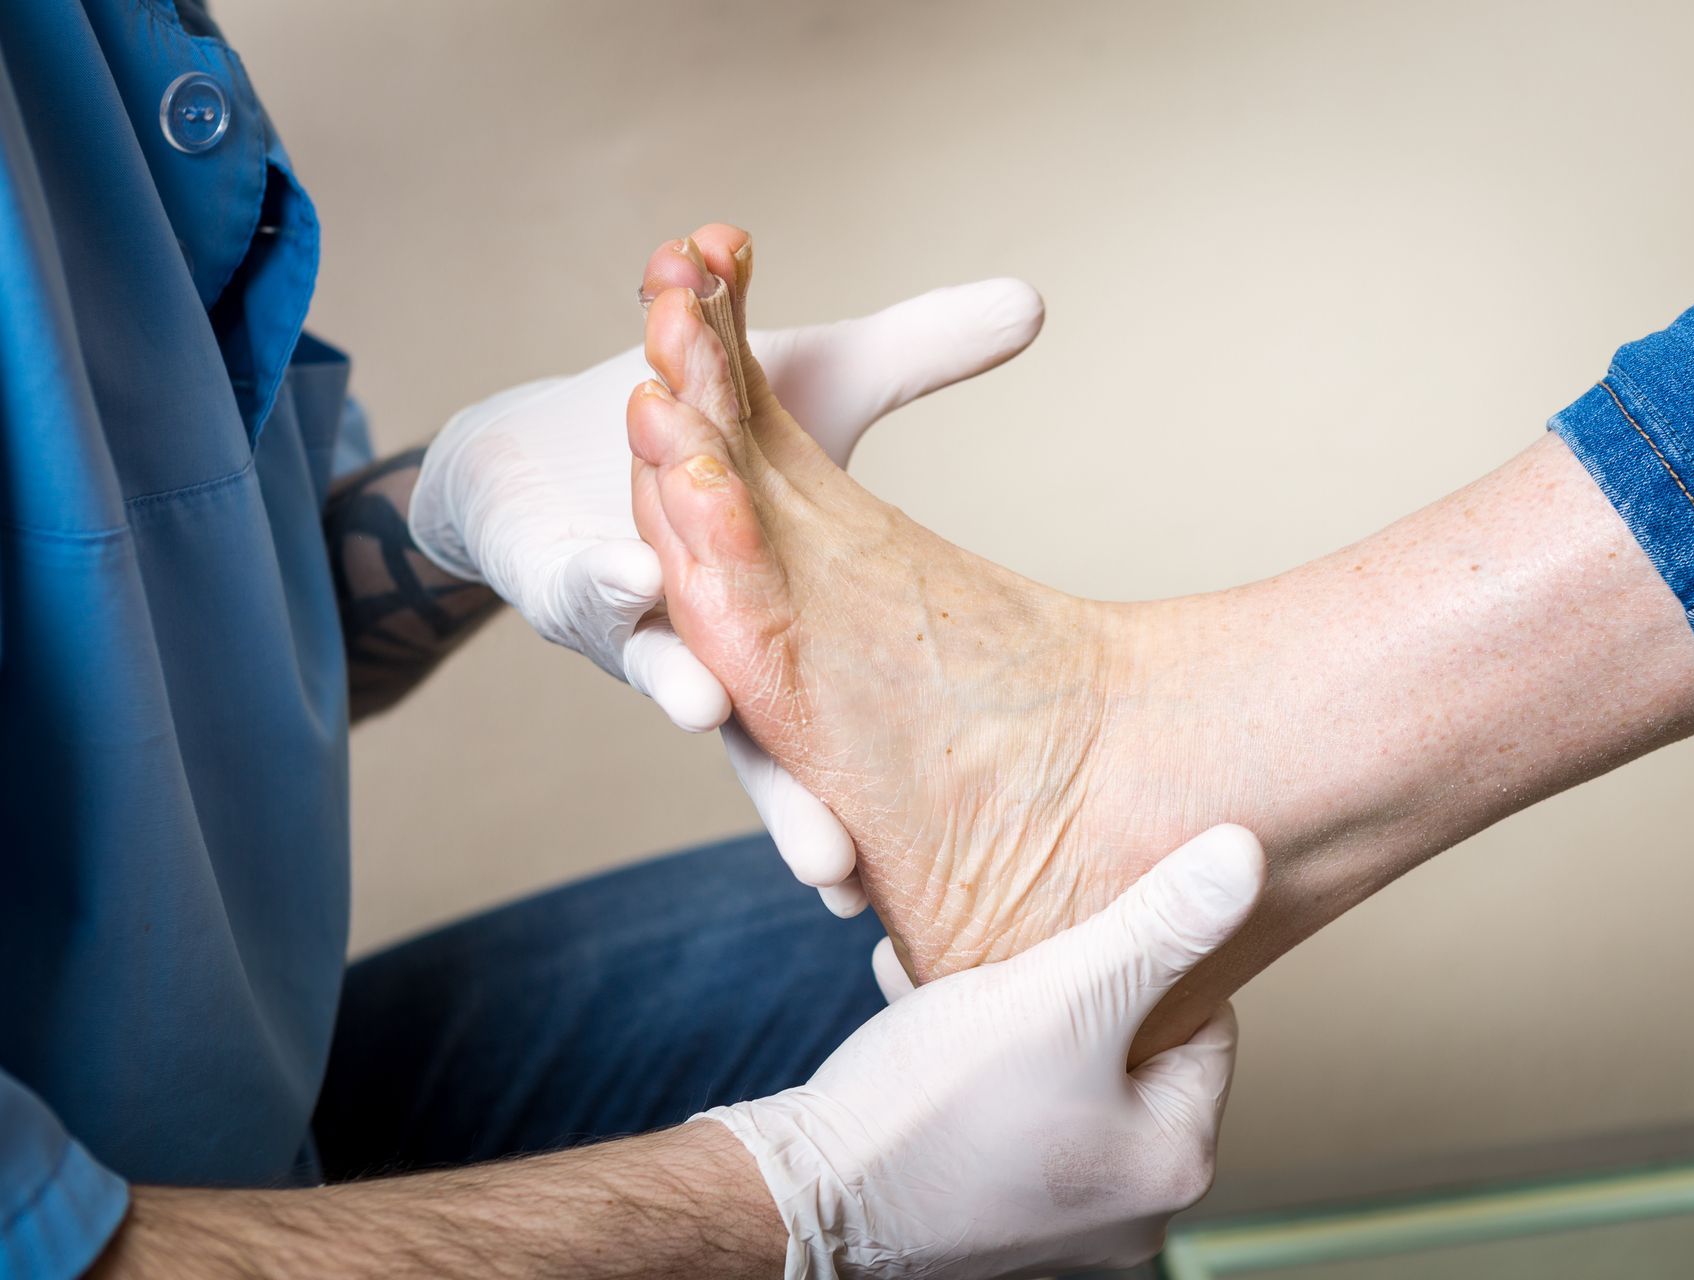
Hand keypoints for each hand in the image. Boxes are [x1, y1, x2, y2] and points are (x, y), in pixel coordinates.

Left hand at [408, 278, 1043, 908]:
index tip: (911, 874)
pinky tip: (634, 582)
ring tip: (720, 721)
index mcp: (784, 632)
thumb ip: (913, 357)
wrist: (523, 453)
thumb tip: (1030, 306)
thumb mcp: (816, 382)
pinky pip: (585, 585)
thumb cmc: (680, 440)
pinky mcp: (553, 574)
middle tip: (832, 871)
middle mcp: (710, 648)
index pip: (845, 723)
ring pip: (669, 664)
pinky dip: (611, 578)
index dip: (873, 793)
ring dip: (695, 686)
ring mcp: (631, 622)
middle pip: (762, 742)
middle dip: (793, 805)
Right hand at [699, 824, 1262, 1278]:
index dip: (1140, 958)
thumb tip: (1247, 856)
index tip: (1074, 930)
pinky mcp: (992, 1208)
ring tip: (960, 982)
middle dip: (1065, 981)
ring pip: (1062, 1066)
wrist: (804, 1196)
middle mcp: (1131, 1206)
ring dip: (1013, 1010)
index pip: (1204, 1019)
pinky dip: (975, 1055)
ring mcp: (1060, 1214)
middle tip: (1010, 950)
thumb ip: (1160, 924)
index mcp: (1176, 1162)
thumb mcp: (1062, 994)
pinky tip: (928, 1020)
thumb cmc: (933, 1108)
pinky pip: (1011, 1104)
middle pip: (1129, 1044)